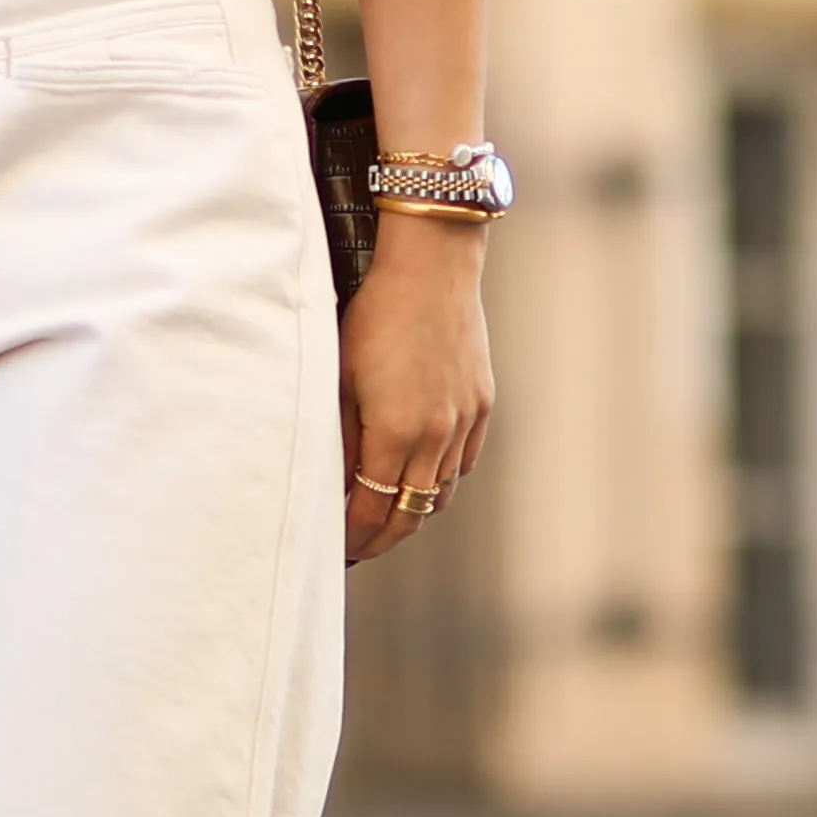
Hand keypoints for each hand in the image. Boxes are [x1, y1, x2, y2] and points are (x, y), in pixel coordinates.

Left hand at [339, 225, 490, 566]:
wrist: (433, 268)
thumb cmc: (374, 315)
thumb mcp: (340, 376)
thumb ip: (339, 436)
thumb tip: (334, 484)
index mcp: (396, 432)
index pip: (373, 508)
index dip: (355, 535)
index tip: (338, 549)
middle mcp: (437, 435)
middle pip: (411, 513)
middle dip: (383, 538)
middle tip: (361, 548)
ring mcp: (465, 422)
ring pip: (440, 493)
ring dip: (413, 511)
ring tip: (387, 516)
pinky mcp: (483, 404)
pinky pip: (463, 463)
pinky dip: (441, 479)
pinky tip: (421, 476)